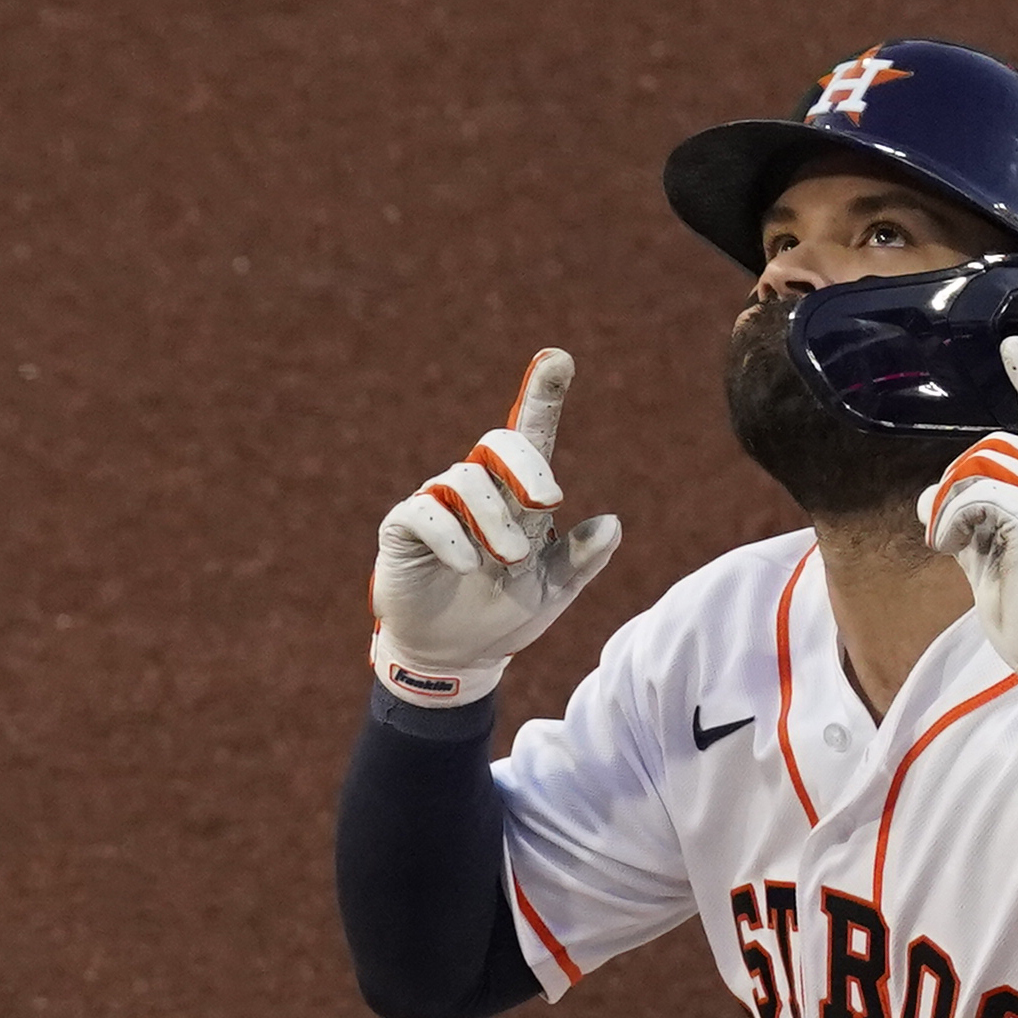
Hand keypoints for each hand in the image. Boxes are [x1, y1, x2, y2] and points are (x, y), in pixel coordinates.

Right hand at [371, 348, 622, 707]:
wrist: (454, 657)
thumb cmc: (503, 616)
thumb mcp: (552, 592)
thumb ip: (582, 560)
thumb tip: (613, 524)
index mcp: (517, 497)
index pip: (531, 437)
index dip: (543, 396)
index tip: (560, 359)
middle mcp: (477, 490)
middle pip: (498, 443)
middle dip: (526, 464)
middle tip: (549, 503)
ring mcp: (438, 505)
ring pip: (465, 480)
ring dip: (494, 520)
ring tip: (509, 561)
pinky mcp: (404, 529)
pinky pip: (424, 511)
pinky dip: (451, 536)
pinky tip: (469, 565)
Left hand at [917, 336, 1017, 706]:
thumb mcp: (989, 554)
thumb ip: (964, 520)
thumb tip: (926, 498)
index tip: (1014, 346)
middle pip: (988, 447)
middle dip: (955, 484)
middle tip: (947, 530)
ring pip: (976, 467)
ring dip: (949, 507)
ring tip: (950, 542)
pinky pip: (971, 495)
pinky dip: (949, 521)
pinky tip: (951, 548)